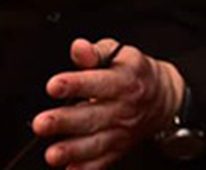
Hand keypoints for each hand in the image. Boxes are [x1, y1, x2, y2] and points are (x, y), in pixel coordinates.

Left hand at [33, 38, 182, 168]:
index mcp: (123, 81)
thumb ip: (95, 52)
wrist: (163, 99)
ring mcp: (120, 132)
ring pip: (95, 144)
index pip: (98, 82)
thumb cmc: (134, 74)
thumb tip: (79, 48)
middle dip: (65, 122)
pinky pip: (102, 163)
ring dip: (73, 151)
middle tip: (42, 123)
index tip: (54, 86)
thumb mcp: (120, 54)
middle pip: (92, 117)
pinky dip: (86, 169)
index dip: (75, 84)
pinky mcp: (117, 150)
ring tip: (52, 154)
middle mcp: (122, 109)